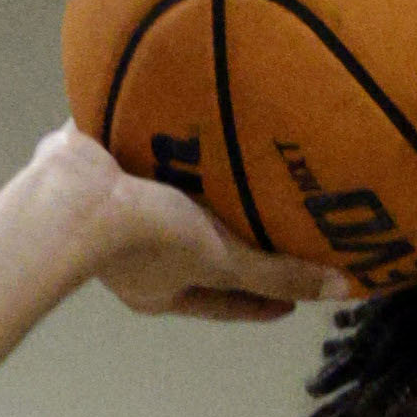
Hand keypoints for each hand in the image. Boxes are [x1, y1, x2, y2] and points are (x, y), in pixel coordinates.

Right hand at [27, 123, 340, 323]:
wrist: (71, 193)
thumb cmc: (146, 236)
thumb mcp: (223, 258)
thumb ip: (278, 271)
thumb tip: (344, 289)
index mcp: (162, 287)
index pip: (225, 300)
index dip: (261, 301)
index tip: (294, 300)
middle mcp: (136, 256)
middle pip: (195, 251)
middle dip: (228, 242)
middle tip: (267, 230)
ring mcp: (115, 210)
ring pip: (168, 201)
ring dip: (196, 188)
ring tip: (231, 168)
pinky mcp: (102, 164)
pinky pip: (142, 150)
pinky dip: (165, 138)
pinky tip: (186, 114)